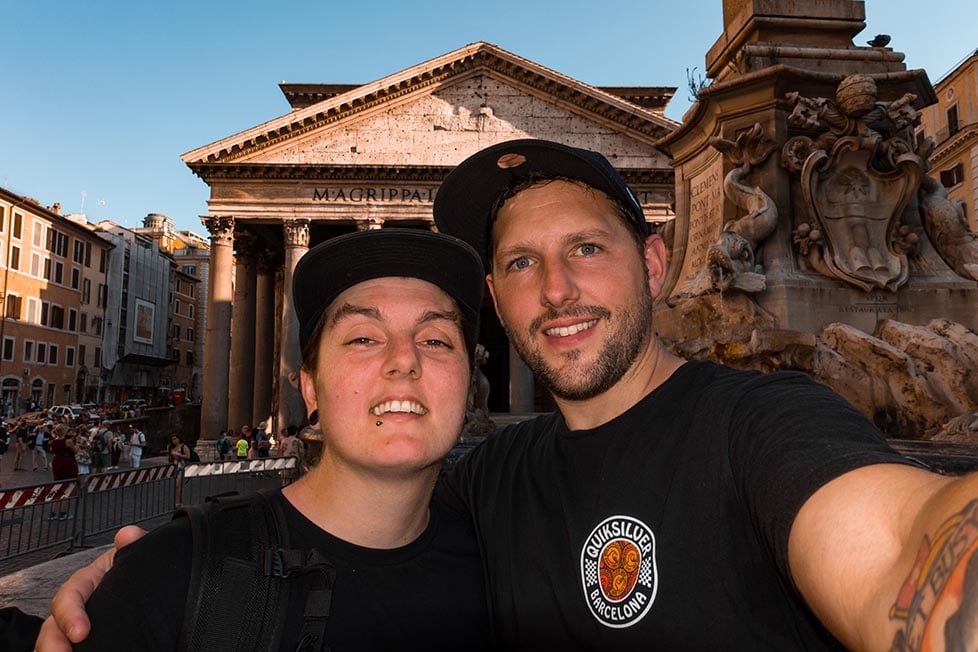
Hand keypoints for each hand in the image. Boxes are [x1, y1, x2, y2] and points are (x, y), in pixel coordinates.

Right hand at [35, 526, 146, 650]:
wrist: (147, 582)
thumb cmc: (133, 568)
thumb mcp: (134, 555)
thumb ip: (134, 545)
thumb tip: (128, 535)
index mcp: (86, 582)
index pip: (69, 596)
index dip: (71, 614)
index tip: (81, 633)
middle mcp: (75, 606)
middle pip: (52, 627)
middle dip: (52, 645)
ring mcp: (75, 626)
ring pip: (55, 643)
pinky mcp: (84, 642)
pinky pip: (71, 651)